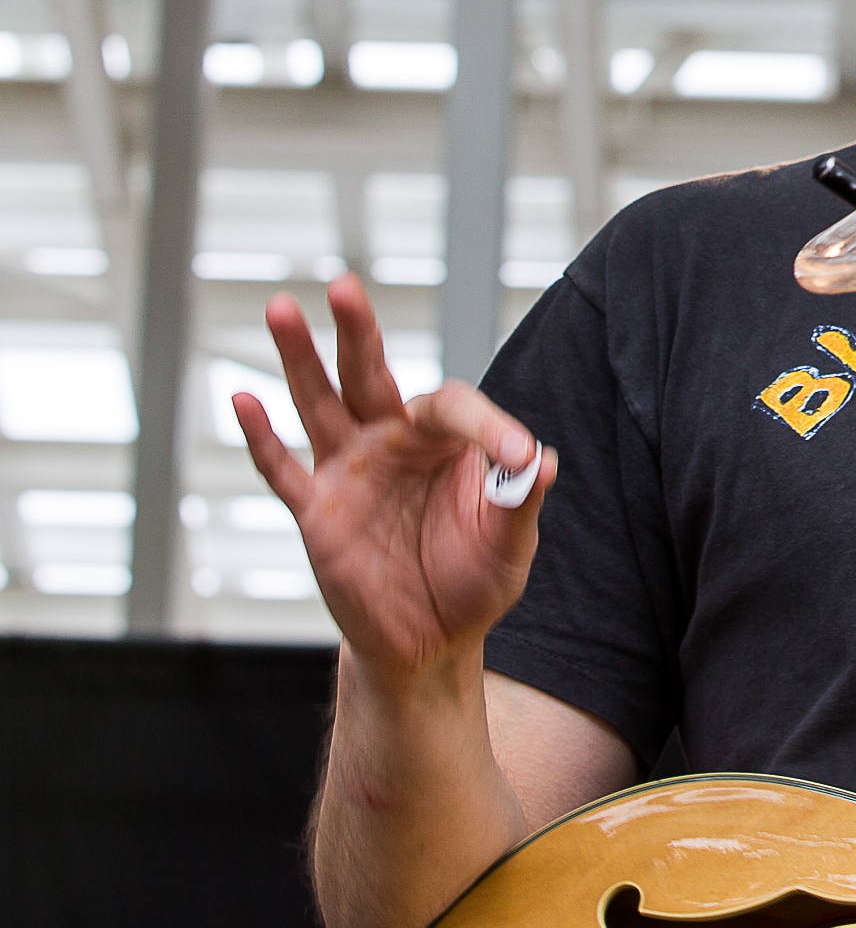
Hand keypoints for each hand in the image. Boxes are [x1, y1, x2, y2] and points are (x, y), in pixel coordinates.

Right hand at [234, 274, 554, 685]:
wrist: (431, 641)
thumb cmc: (474, 582)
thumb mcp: (509, 546)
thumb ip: (521, 502)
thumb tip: (542, 458)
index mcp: (446, 444)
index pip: (455, 407)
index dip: (488, 427)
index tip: (519, 458)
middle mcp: (392, 444)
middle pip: (370, 375)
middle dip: (358, 331)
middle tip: (344, 286)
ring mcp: (350, 473)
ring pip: (319, 404)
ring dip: (300, 360)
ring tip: (281, 308)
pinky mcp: (317, 511)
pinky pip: (281, 469)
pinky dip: (261, 438)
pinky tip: (242, 401)